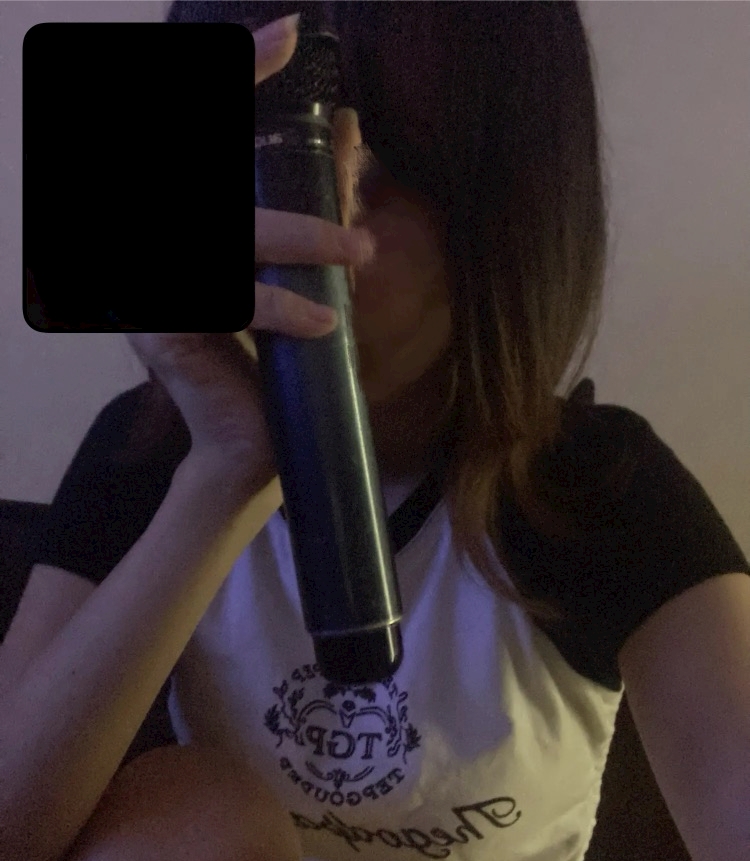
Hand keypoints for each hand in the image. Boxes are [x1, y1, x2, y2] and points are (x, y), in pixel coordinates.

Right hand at [125, 13, 375, 491]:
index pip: (207, 134)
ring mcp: (151, 280)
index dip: (239, 75)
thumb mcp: (298, 268)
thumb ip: (313, 207)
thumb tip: (351, 140)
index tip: (289, 37)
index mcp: (192, 225)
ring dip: (302, 239)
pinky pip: (226, 298)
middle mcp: (161, 243)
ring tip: (361, 253)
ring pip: (231, 232)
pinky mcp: (158, 321)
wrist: (250, 445)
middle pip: (221, 181)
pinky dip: (280, 306)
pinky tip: (321, 322)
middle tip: (359, 193)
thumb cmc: (273, 358)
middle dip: (289, 183)